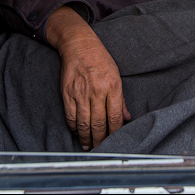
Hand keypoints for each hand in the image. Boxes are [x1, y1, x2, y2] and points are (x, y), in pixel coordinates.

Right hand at [46, 6, 131, 149]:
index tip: (114, 140)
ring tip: (88, 145)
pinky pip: (71, 116)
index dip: (114, 132)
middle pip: (98, 124)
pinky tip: (77, 132)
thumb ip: (121, 99)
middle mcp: (96, 91)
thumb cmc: (100, 60)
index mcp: (112, 87)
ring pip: (83, 123)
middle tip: (100, 148)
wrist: (79, 45)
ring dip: (86, 138)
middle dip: (100, 139)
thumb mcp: (116, 76)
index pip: (115, 118)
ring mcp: (80, 93)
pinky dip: (74, 127)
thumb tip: (127, 117)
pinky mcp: (67, 93)